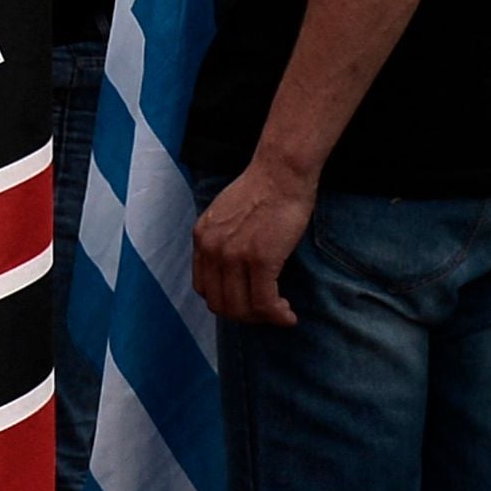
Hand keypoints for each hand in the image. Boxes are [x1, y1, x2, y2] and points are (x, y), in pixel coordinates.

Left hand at [193, 159, 315, 327]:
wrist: (281, 172)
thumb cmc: (262, 190)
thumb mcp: (226, 215)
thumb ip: (222, 241)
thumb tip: (231, 272)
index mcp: (201, 238)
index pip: (204, 288)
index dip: (226, 301)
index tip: (247, 302)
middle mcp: (212, 249)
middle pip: (220, 304)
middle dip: (245, 315)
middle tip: (266, 311)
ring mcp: (234, 256)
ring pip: (242, 309)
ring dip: (262, 318)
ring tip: (280, 312)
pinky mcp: (260, 260)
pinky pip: (265, 303)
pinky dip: (278, 315)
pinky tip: (288, 315)